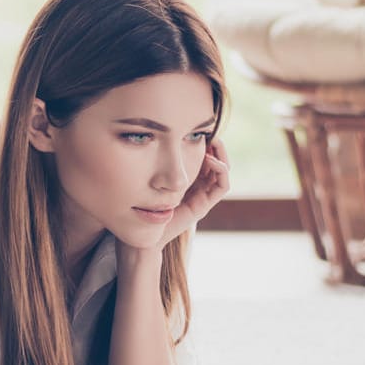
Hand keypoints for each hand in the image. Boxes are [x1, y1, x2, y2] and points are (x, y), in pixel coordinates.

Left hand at [115, 138, 232, 252]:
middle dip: (216, 145)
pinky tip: (210, 159)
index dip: (206, 142)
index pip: (205, 156)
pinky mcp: (203, 205)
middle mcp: (197, 187)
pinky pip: (222, 185)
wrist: (143, 234)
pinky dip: (221, 170)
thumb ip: (156, 160)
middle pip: (217, 161)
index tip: (198, 130)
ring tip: (212, 141)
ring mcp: (202, 197)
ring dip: (221, 154)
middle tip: (210, 132)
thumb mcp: (149, 176)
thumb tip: (152, 135)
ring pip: (223, 171)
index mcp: (186, 179)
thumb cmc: (141, 205)